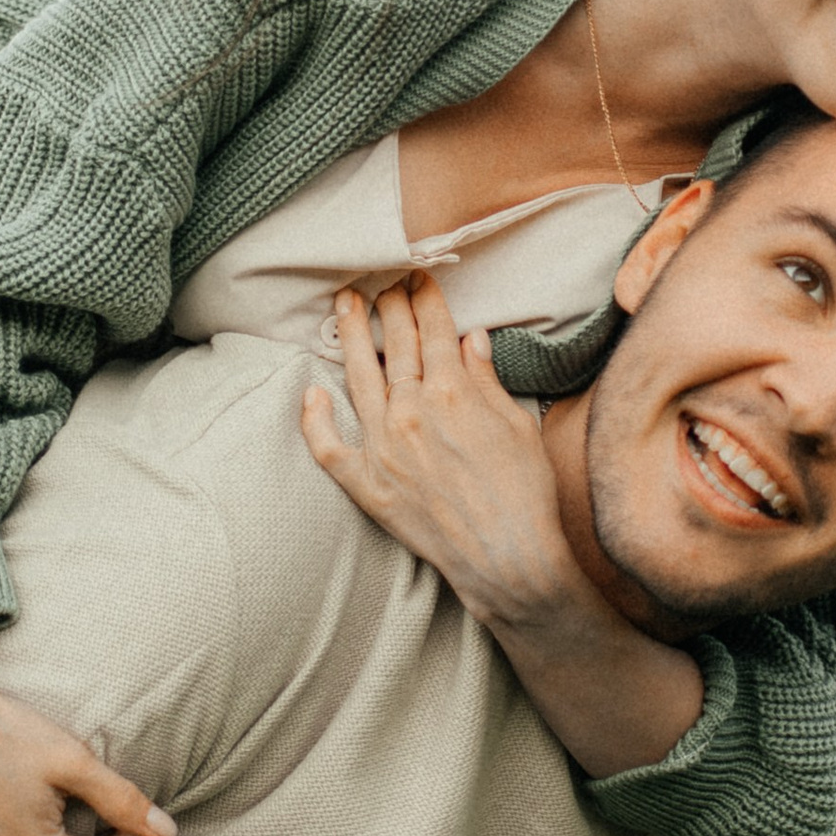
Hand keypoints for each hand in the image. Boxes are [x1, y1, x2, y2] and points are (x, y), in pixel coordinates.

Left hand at [298, 272, 593, 629]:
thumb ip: (487, 380)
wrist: (510, 559)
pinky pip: (329, 448)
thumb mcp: (517, 425)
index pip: (432, 330)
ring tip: (343, 306)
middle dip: (390, 307)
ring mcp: (384, 449)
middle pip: (395, 345)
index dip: (424, 298)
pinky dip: (316, 421)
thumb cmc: (525, 494)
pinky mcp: (368, 486)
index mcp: (453, 393)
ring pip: (357, 378)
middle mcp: (412, 412)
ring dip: (349, 336)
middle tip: (382, 282)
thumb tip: (469, 340)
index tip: (417, 277)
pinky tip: (311, 394)